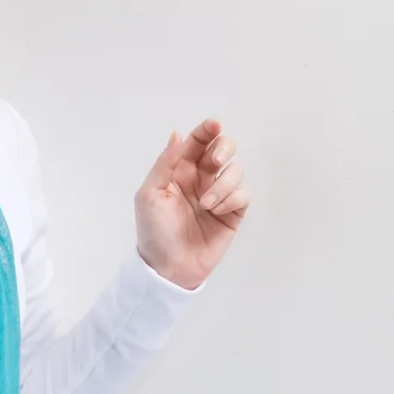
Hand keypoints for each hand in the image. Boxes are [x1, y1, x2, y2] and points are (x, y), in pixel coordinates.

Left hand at [134, 118, 248, 289]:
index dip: (207, 130)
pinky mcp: (233, 213)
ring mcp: (219, 195)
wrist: (170, 267)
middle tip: (214, 163)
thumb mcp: (149, 194)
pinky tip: (217, 211)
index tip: (214, 125)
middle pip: (224, 149)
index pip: (197, 142)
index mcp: (180, 171)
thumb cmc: (155, 231)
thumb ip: (165, 163)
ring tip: (206, 205)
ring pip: (236, 171)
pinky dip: (232, 199)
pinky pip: (243, 194)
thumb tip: (177, 134)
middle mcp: (202, 179)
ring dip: (223, 184)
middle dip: (223, 149)